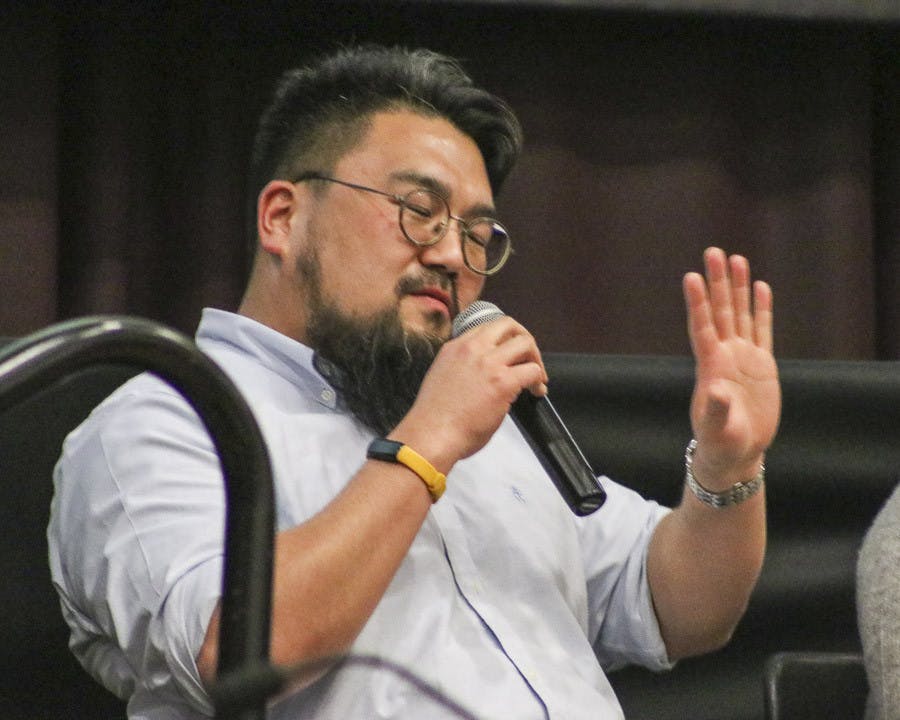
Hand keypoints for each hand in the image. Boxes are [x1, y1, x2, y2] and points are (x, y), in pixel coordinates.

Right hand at [392, 316, 546, 471]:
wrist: (432, 434)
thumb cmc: (434, 418)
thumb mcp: (443, 377)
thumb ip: (463, 369)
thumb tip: (482, 376)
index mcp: (455, 348)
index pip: (486, 328)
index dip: (503, 338)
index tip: (509, 353)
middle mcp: (472, 349)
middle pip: (508, 325)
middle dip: (524, 340)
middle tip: (528, 358)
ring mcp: (489, 363)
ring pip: (525, 343)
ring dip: (535, 358)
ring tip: (536, 377)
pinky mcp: (503, 382)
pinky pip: (533, 370)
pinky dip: (539, 380)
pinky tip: (536, 391)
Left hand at [683, 247, 780, 486]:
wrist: (737, 452)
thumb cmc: (721, 443)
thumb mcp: (717, 430)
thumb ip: (716, 410)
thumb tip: (716, 389)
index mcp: (710, 367)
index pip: (702, 327)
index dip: (697, 303)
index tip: (691, 277)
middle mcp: (724, 355)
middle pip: (720, 311)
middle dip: (717, 282)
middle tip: (714, 252)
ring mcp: (743, 357)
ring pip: (740, 314)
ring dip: (738, 287)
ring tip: (737, 258)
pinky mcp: (761, 364)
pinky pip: (762, 330)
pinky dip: (761, 309)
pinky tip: (760, 287)